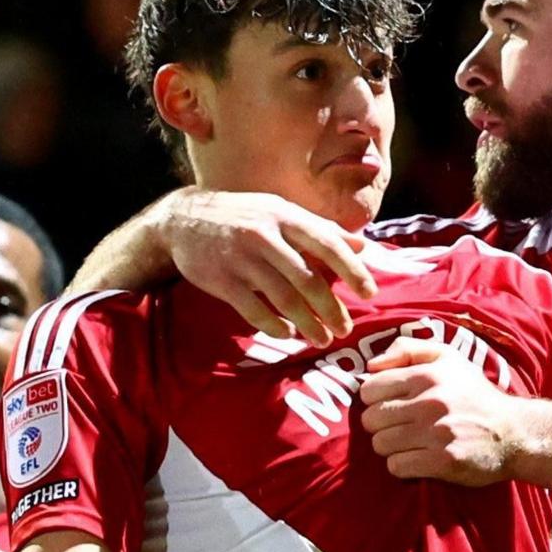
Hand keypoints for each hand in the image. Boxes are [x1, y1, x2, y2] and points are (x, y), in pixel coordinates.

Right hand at [158, 189, 375, 345]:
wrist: (183, 220)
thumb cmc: (241, 216)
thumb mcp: (280, 211)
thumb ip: (320, 229)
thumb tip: (361, 246)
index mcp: (285, 216)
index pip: (327, 244)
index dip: (351, 270)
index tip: (369, 293)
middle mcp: (265, 236)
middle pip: (308, 279)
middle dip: (331, 309)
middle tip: (345, 329)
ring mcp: (242, 259)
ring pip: (284, 299)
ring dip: (307, 324)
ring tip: (321, 339)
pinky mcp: (222, 281)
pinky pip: (253, 310)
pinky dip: (273, 326)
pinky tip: (287, 333)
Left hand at [358, 335, 519, 484]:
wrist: (514, 432)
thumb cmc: (474, 395)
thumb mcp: (448, 358)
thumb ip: (407, 350)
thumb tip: (371, 365)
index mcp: (427, 375)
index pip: (369, 389)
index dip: (375, 399)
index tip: (391, 404)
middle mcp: (430, 402)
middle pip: (371, 419)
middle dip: (381, 424)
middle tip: (400, 426)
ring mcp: (436, 433)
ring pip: (380, 444)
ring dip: (391, 446)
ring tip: (411, 442)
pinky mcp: (443, 461)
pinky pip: (396, 466)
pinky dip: (403, 466)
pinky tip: (419, 458)